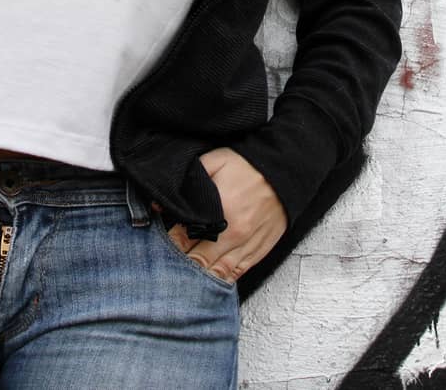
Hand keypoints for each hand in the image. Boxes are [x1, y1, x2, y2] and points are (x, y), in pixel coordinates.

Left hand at [167, 147, 287, 283]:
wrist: (285, 169)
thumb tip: (160, 203)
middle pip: (199, 261)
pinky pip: (238, 272)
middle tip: (169, 268)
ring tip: (186, 282)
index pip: (184, 239)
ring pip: (219, 272)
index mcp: (219, 212)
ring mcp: (248, 244)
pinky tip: (212, 283)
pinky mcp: (261, 248)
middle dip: (181, 266)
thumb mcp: (214, 162)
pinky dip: (223, 279)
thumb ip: (188, 181)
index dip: (169, 245)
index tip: (162, 246)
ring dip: (201, 279)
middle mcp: (233, 233)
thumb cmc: (248, 165)